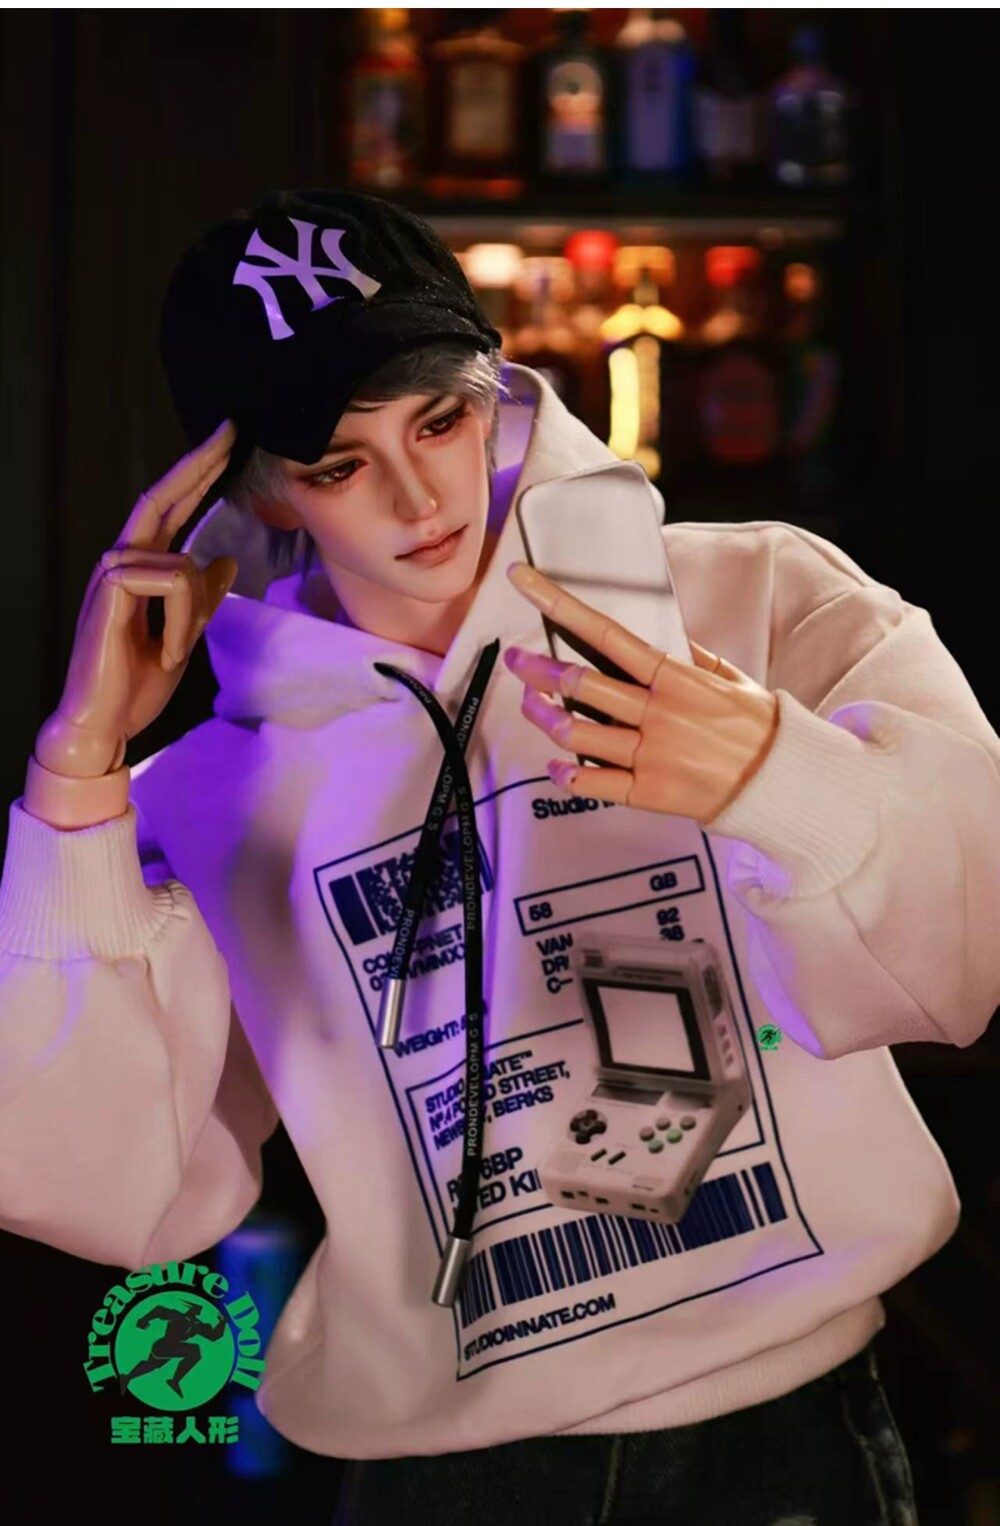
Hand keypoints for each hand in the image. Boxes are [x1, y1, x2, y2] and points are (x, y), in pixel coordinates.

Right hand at [34, 419, 238, 779]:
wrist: (105, 723)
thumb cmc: (136, 684)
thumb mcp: (183, 635)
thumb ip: (201, 598)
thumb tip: (223, 560)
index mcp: (139, 568)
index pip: (169, 508)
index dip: (195, 473)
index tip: (225, 442)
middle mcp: (120, 561)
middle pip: (160, 498)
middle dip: (197, 465)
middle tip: (231, 430)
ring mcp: (111, 574)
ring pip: (181, 565)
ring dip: (192, 613)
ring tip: (175, 651)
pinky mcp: (110, 592)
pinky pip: (171, 584)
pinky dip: (180, 622)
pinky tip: (167, 651)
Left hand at [503, 562, 779, 824]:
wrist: (783, 782)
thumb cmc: (758, 728)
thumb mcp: (729, 679)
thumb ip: (692, 658)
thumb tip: (666, 637)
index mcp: (676, 677)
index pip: (606, 634)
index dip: (560, 606)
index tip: (526, 584)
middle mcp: (658, 713)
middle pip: (580, 683)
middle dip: (537, 669)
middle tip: (516, 660)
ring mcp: (651, 754)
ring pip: (578, 732)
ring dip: (544, 717)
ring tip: (530, 707)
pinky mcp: (649, 792)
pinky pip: (594, 783)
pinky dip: (567, 775)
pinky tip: (555, 765)